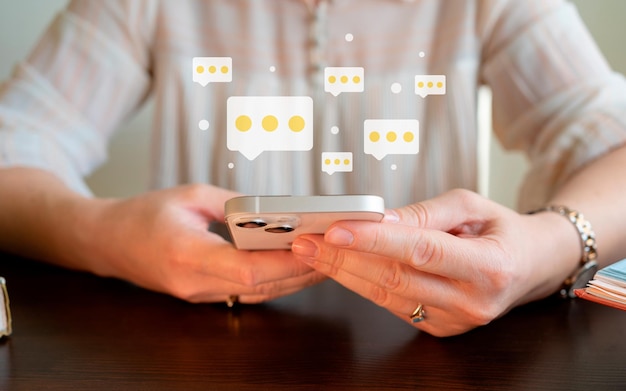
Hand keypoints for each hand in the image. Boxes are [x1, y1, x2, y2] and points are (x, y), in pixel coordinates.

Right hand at [81, 184, 325, 302]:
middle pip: (261, 286)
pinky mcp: (204, 295)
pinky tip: (296, 266)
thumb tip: (275, 211)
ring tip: (326, 259)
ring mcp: (199, 294)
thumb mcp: (189, 196)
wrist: (108, 242)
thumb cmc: (143, 214)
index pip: (247, 270)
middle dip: (302, 270)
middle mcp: (195, 283)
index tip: (315, 244)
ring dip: (294, 279)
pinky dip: (276, 281)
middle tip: (335, 250)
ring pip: (259, 294)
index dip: (285, 261)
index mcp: (186, 254)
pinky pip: (248, 293)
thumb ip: (234, 205)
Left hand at [292, 189, 576, 335]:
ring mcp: (456, 320)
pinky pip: (393, 304)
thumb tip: (379, 218)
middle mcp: (473, 301)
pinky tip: (340, 267)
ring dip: (344, 273)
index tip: (337, 228)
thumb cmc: (502, 230)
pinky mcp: (441, 328)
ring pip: (387, 295)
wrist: (529, 265)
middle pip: (395, 278)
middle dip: (344, 258)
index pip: (421, 251)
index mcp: (489, 266)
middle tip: (308, 240)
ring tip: (312, 252)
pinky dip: (362, 284)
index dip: (376, 240)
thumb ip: (425, 212)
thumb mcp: (471, 205)